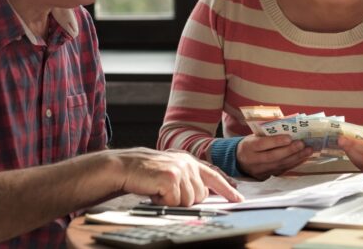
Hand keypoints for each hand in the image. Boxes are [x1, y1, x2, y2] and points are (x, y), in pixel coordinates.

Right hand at [113, 147, 243, 205]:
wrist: (124, 167)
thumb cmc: (145, 172)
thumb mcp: (171, 170)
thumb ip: (188, 177)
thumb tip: (204, 192)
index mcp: (189, 160)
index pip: (214, 175)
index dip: (227, 188)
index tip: (238, 197)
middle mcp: (188, 163)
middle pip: (200, 195)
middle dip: (184, 199)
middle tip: (166, 191)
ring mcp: (180, 170)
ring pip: (189, 201)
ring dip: (172, 201)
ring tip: (159, 190)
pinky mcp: (171, 178)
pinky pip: (175, 202)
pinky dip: (163, 202)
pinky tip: (154, 191)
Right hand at [236, 134, 313, 179]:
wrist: (239, 160)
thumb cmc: (250, 144)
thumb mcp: (253, 136)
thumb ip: (267, 133)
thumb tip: (287, 127)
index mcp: (248, 147)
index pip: (262, 144)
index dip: (276, 141)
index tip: (289, 137)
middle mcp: (254, 160)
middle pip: (273, 156)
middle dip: (289, 150)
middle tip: (302, 144)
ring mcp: (260, 170)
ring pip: (280, 165)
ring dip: (296, 158)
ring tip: (308, 150)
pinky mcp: (267, 176)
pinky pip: (282, 170)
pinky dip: (294, 164)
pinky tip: (303, 158)